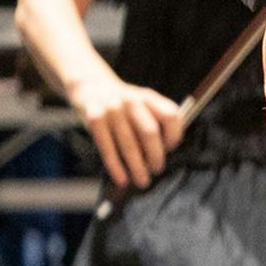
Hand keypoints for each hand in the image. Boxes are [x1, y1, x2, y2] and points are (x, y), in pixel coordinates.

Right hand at [67, 67, 184, 190]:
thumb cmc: (123, 103)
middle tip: (157, 170)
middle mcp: (132, 101)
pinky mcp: (94, 119)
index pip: (170, 115)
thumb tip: (166, 154)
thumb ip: (156, 120)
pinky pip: (107, 148)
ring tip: (142, 181)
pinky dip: (115, 167)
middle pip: (149, 132)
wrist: (90, 84)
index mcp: (149, 97)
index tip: (171, 150)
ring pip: (128, 144)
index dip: (174, 135)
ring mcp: (112, 109)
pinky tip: (121, 178)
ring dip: (137, 167)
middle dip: (155, 156)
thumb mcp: (143, 103)